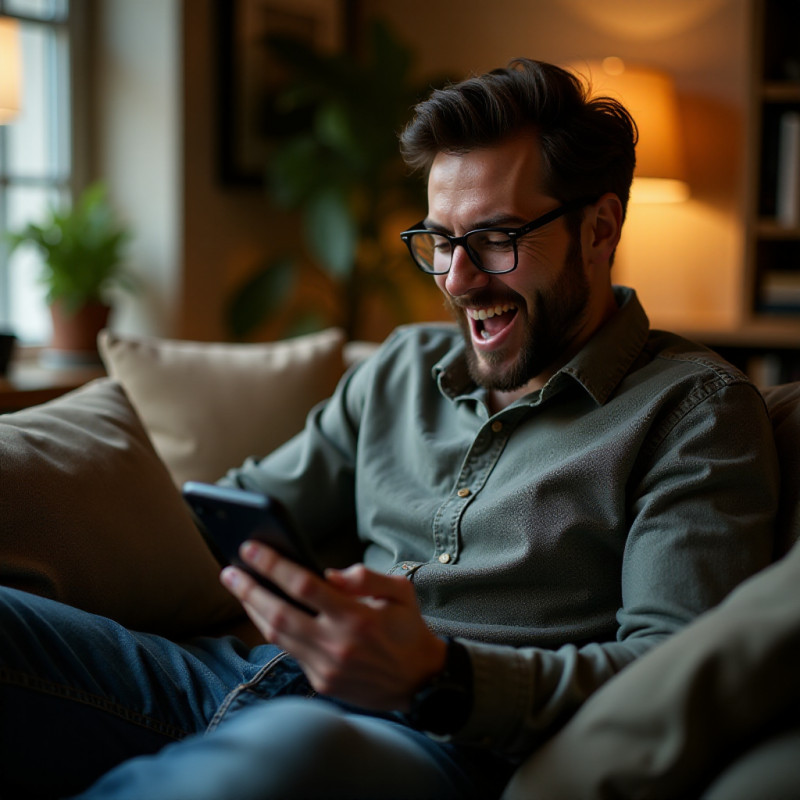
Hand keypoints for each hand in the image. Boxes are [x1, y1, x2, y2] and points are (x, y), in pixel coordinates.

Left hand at [221, 541, 446, 711]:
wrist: (421, 682)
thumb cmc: (408, 630)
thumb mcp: (400, 592)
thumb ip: (366, 577)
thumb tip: (328, 573)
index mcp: (356, 617)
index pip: (304, 586)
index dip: (273, 565)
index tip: (251, 549)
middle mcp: (337, 644)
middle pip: (278, 613)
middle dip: (249, 590)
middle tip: (229, 571)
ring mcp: (326, 667)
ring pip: (277, 636)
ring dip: (254, 610)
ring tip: (240, 588)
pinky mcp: (322, 682)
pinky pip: (290, 652)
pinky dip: (274, 631)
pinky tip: (265, 613)